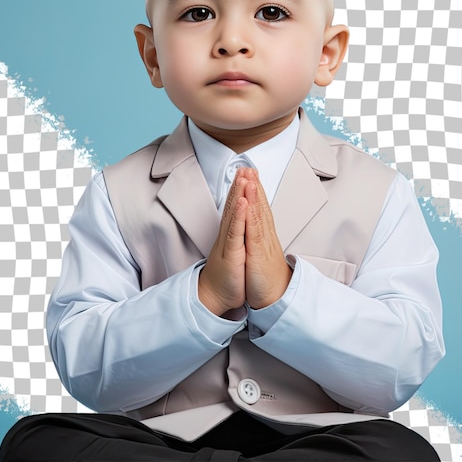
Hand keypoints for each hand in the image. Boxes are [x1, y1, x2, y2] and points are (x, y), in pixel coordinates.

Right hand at [198, 172, 247, 315]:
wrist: (215, 296)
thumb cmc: (228, 274)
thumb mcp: (235, 250)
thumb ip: (237, 235)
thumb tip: (240, 224)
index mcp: (232, 234)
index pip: (236, 207)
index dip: (241, 189)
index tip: (247, 172)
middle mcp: (228, 234)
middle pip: (233, 205)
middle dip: (239, 184)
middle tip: (243, 165)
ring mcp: (229, 242)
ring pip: (233, 214)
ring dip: (238, 194)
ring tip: (243, 176)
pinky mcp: (231, 252)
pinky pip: (235, 231)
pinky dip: (239, 215)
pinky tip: (242, 202)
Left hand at [243, 169, 291, 308]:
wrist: (274, 298)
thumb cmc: (265, 277)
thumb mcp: (261, 254)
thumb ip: (259, 239)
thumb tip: (257, 229)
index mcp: (263, 236)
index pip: (260, 209)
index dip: (256, 190)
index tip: (251, 174)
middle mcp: (264, 236)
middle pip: (260, 206)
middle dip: (255, 185)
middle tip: (250, 167)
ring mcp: (262, 243)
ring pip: (258, 214)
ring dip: (254, 194)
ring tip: (250, 176)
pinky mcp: (258, 253)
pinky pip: (254, 230)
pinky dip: (251, 214)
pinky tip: (247, 201)